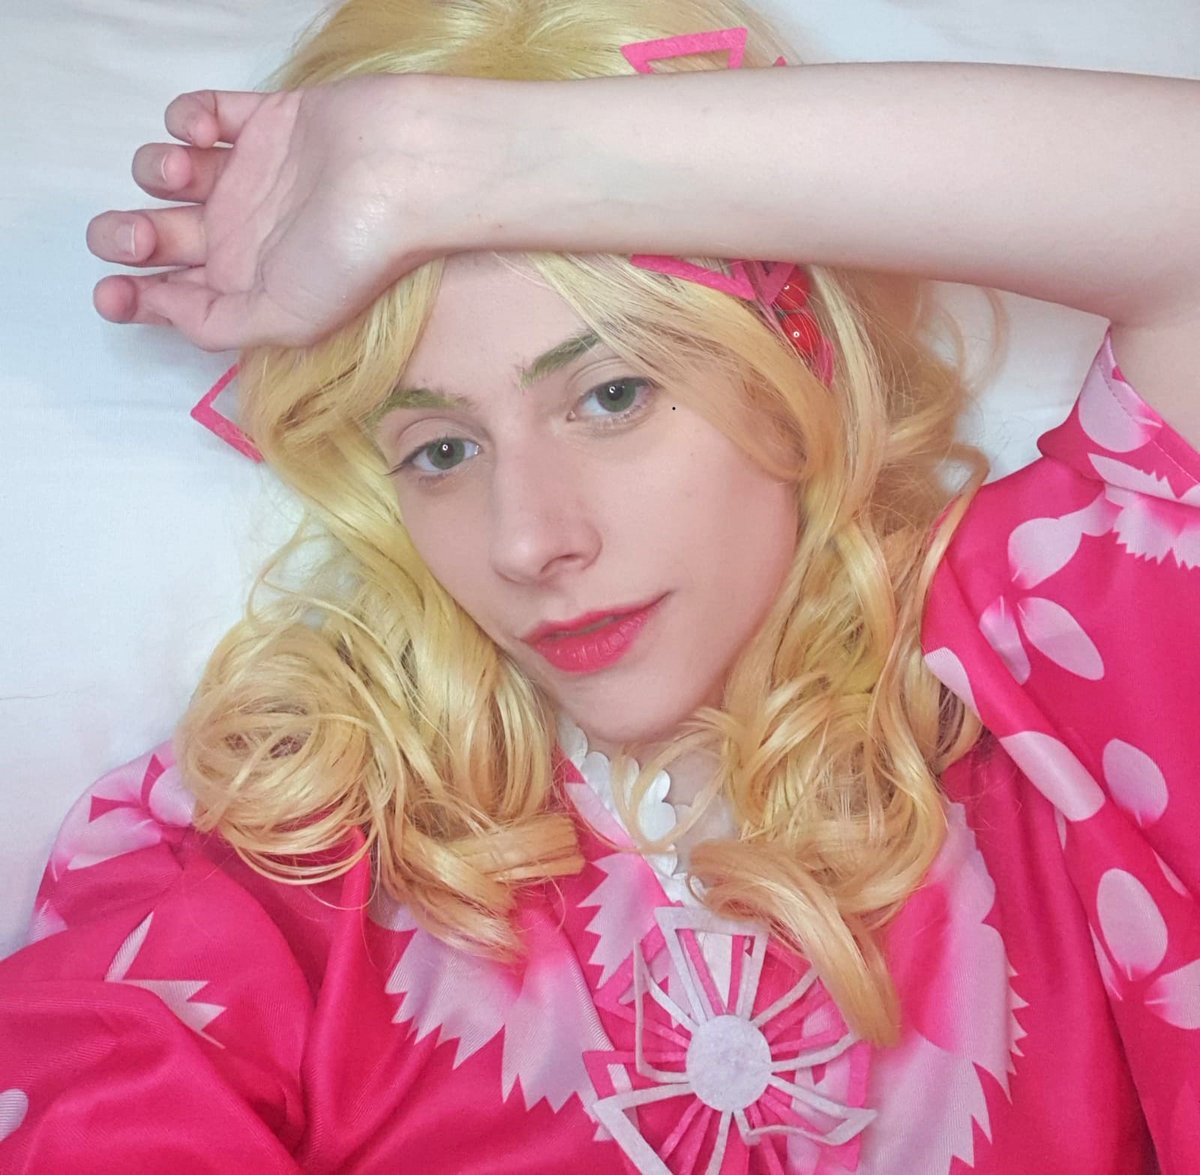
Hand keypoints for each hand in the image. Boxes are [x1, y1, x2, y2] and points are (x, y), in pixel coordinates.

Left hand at [87, 76, 439, 350]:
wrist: (403, 174)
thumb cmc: (353, 256)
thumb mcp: (286, 320)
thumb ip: (218, 325)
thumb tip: (166, 309)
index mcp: (250, 285)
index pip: (176, 294)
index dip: (134, 297)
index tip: (112, 292)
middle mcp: (245, 234)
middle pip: (158, 235)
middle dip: (127, 237)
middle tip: (140, 234)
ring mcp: (252, 176)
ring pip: (168, 172)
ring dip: (155, 171)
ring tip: (186, 171)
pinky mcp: (263, 121)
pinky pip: (202, 115)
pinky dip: (185, 119)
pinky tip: (202, 134)